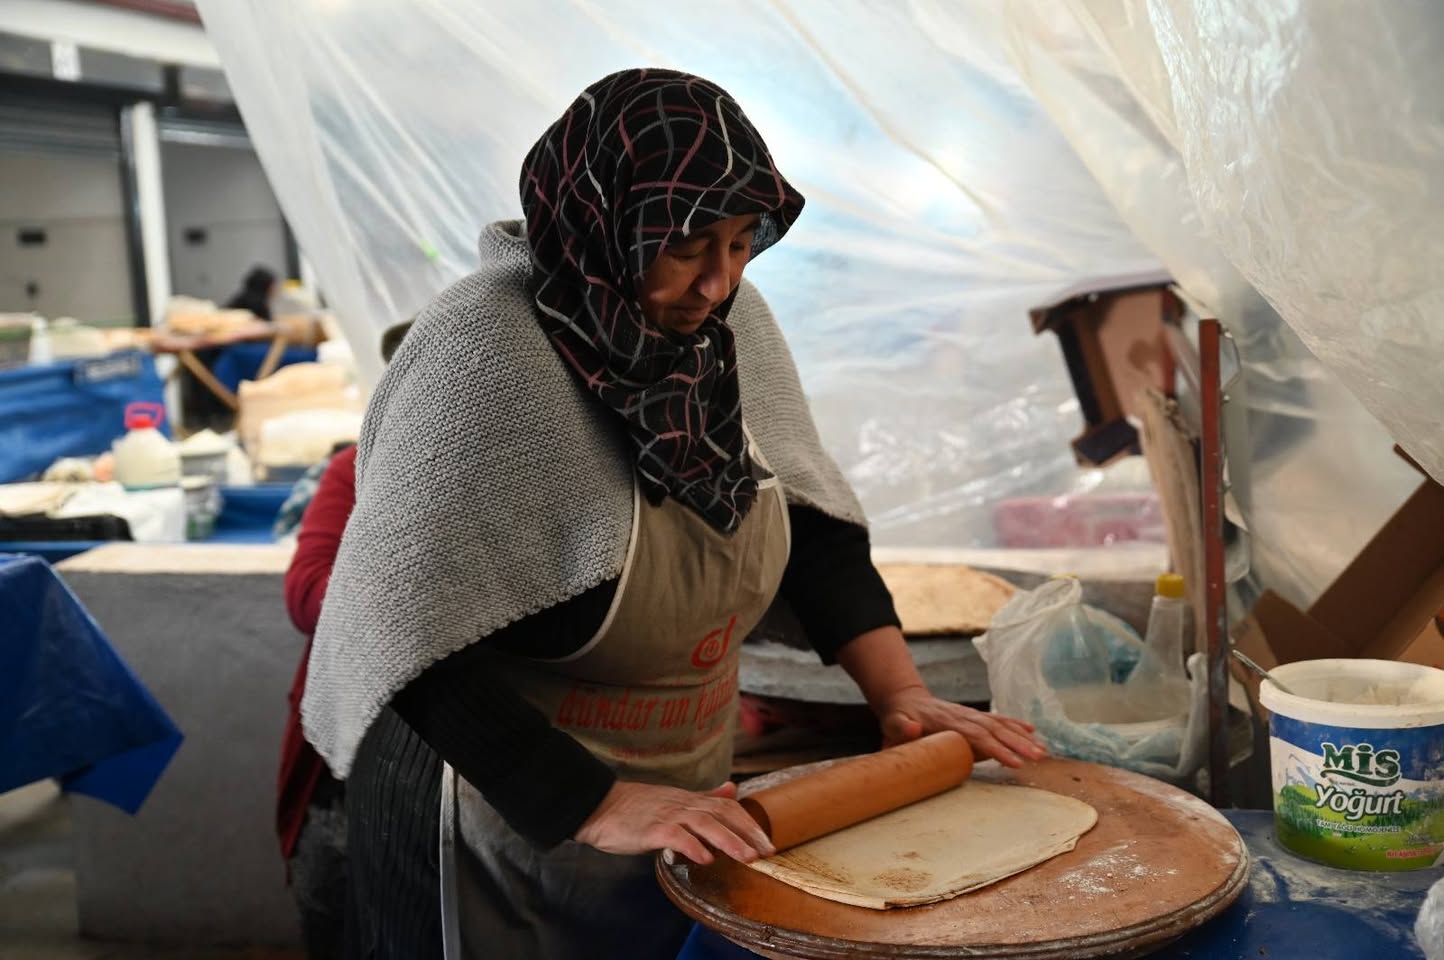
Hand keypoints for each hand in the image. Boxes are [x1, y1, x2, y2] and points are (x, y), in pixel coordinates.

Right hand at [573, 780, 774, 864]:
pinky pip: (675, 836)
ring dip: (728, 840)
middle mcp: (683, 805)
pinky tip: (704, 859)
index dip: (750, 825)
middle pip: (722, 815)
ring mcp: (668, 815)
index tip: (768, 844)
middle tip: (767, 852)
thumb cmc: (637, 808)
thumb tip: (732, 789)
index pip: (728, 808)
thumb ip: (706, 797)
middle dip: (747, 833)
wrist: (600, 805)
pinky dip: (691, 846)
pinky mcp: (651, 828)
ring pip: (704, 824)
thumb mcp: (676, 799)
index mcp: (691, 801)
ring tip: (746, 857)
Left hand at [875, 684, 1046, 766]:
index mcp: (948, 722)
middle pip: (996, 730)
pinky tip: (1032, 731)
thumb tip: (911, 728)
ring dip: (1022, 737)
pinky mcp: (973, 716)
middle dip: (1019, 744)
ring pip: (1001, 725)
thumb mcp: (893, 724)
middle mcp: (964, 716)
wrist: (904, 701)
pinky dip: (1015, 724)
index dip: (996, 749)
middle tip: (1039, 758)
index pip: (977, 736)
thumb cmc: (898, 720)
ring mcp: (970, 715)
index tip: (1014, 762)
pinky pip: (998, 720)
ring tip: (1043, 751)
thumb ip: (901, 728)